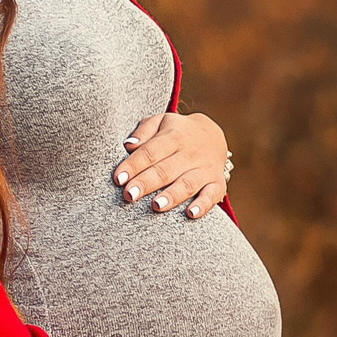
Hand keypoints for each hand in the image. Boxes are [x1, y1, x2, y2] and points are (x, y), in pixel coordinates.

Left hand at [112, 111, 230, 219]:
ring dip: (172, 196)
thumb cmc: (177, 132)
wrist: (214, 136)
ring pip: (187, 184)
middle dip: (147, 183)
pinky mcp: (217, 183)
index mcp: (174, 136)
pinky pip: (213, 195)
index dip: (134, 165)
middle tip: (129, 195)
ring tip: (156, 206)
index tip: (119, 178)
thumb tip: (129, 145)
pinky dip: (204, 205)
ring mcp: (205, 169)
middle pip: (166, 170)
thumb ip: (144, 131)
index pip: (151, 151)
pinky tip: (191, 214)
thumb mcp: (161, 121)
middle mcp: (191, 153)